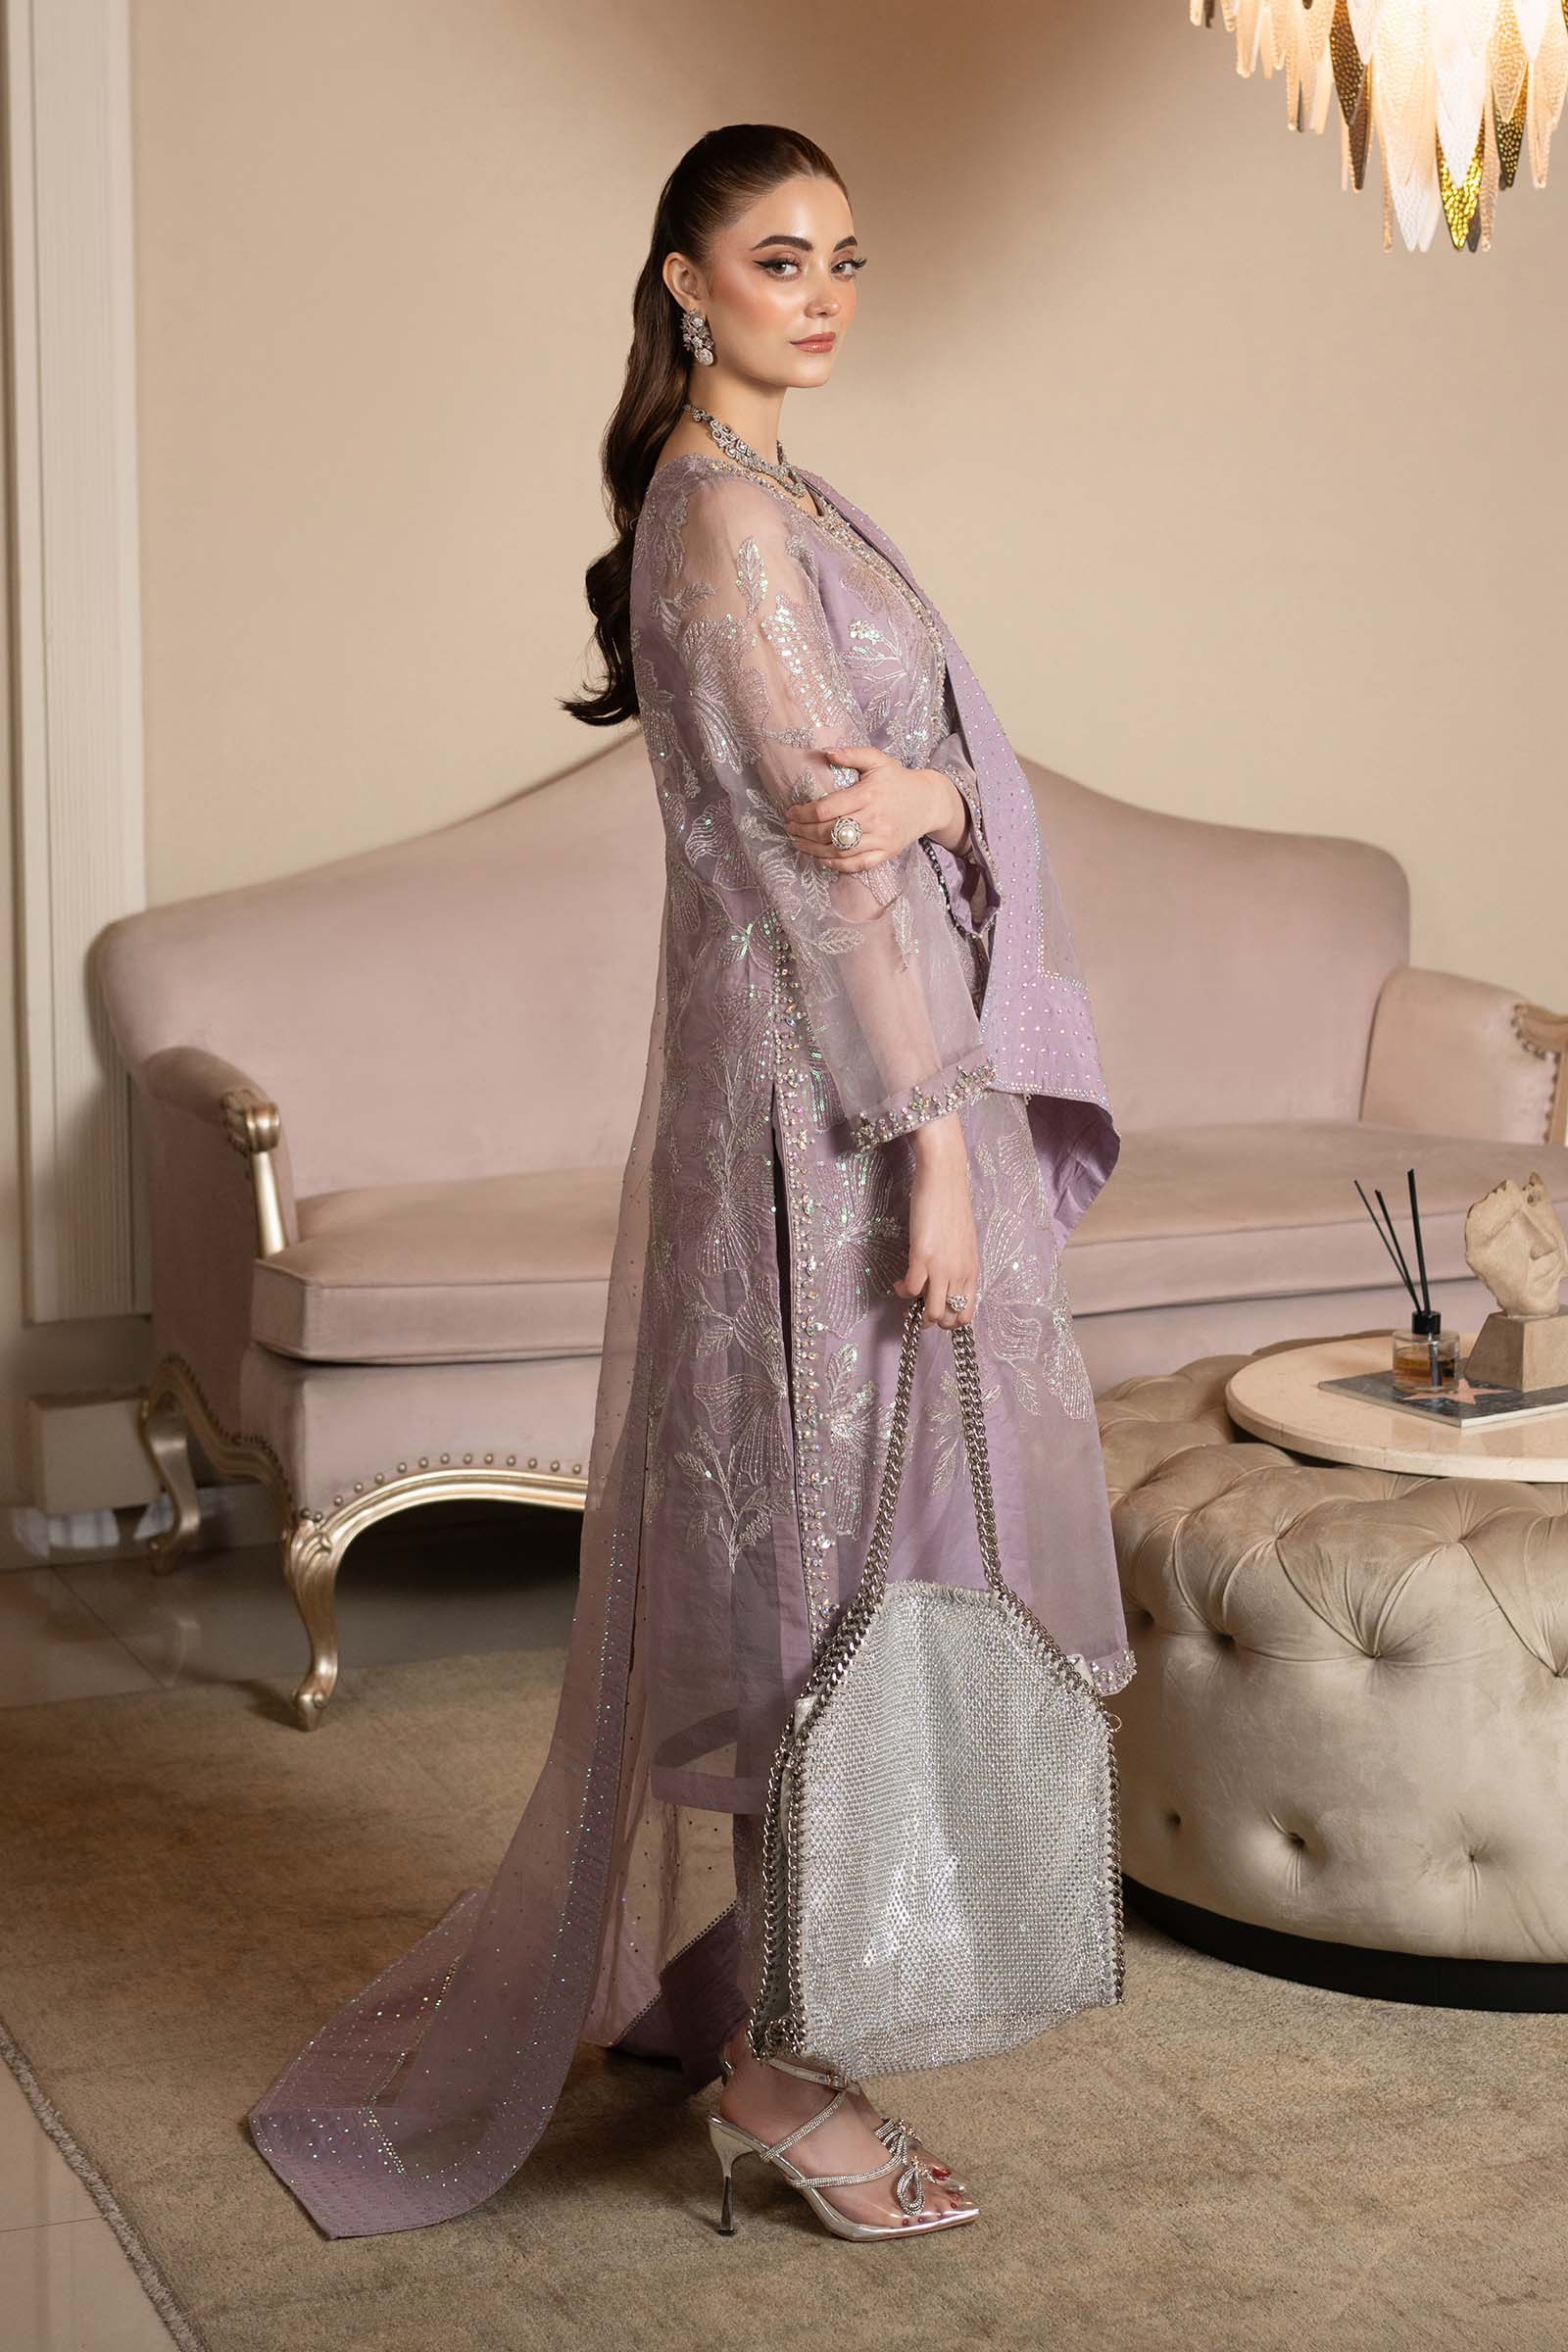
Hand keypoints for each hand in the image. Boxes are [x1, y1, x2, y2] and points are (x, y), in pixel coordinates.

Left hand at [783, 744, 966, 874]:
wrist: (929, 801)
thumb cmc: (898, 779)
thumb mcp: (877, 760)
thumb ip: (851, 754)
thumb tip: (825, 752)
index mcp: (867, 795)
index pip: (826, 809)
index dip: (803, 813)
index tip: (791, 812)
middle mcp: (873, 819)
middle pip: (828, 832)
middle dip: (803, 832)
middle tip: (790, 828)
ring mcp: (880, 839)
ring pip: (839, 851)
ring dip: (814, 850)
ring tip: (799, 843)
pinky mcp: (886, 853)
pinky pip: (858, 865)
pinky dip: (837, 865)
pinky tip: (823, 859)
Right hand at [892, 1116, 978, 1328]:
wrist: (945, 1179)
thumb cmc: (952, 1207)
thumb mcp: (962, 1243)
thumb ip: (956, 1266)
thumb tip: (942, 1282)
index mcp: (972, 1271)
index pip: (967, 1314)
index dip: (949, 1320)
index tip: (934, 1308)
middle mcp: (960, 1273)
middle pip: (950, 1320)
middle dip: (931, 1319)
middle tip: (917, 1306)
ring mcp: (942, 1266)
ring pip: (933, 1313)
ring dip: (916, 1310)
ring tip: (907, 1292)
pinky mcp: (922, 1255)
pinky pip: (912, 1289)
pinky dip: (903, 1290)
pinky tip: (899, 1280)